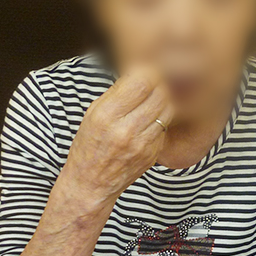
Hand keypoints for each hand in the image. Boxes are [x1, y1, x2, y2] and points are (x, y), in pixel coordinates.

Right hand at [62, 67, 173, 204]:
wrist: (91, 184)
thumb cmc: (89, 145)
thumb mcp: (93, 114)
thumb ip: (117, 93)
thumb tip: (139, 71)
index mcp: (107, 115)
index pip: (142, 82)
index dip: (148, 73)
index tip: (145, 71)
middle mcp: (126, 130)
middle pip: (160, 94)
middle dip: (158, 85)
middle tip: (152, 84)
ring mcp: (142, 144)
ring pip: (167, 109)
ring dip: (162, 101)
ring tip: (150, 102)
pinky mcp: (152, 154)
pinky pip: (164, 127)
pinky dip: (160, 120)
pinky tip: (148, 122)